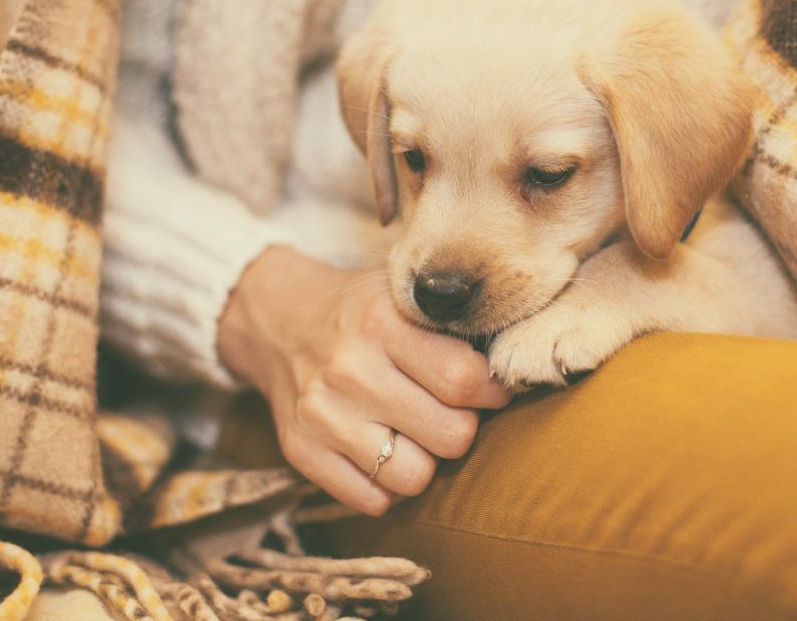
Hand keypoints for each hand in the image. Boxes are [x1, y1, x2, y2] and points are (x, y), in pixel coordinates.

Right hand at [217, 246, 510, 515]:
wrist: (279, 321)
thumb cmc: (362, 311)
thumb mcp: (404, 296)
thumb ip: (454, 327)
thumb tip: (517, 368)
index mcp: (382, 323)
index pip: (466, 380)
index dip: (492, 390)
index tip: (488, 387)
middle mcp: (350, 371)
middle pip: (451, 436)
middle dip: (462, 427)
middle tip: (450, 411)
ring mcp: (322, 415)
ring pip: (414, 478)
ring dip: (425, 461)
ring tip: (415, 433)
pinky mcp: (300, 450)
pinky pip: (371, 501)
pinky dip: (386, 486)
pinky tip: (382, 450)